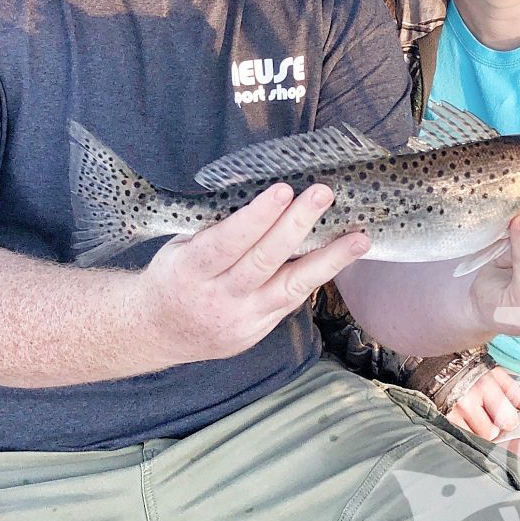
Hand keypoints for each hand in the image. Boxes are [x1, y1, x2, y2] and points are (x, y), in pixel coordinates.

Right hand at [136, 183, 369, 366]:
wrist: (159, 331)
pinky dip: (319, 275)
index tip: (283, 189)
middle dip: (296, 225)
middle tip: (323, 195)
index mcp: (191, 270)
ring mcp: (242, 319)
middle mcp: (219, 298)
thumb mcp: (179, 246)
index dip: (256, 217)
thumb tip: (258, 189)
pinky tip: (342, 256)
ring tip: (359, 238)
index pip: (227, 241)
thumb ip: (214, 226)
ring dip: (329, 260)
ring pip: (291, 287)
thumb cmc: (174, 274)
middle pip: (263, 261)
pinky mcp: (259, 331)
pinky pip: (293, 299)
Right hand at [446, 366, 519, 439]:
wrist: (438, 364)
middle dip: (493, 427)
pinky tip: (464, 422)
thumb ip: (516, 393)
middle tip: (488, 416)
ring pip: (476, 438)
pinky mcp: (441, 419)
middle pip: (491, 433)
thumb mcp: (495, 373)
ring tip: (475, 418)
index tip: (505, 416)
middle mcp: (468, 401)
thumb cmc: (471, 369)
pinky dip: (466, 433)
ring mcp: (452, 412)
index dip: (509, 421)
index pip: (508, 420)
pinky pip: (461, 437)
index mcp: (485, 386)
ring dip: (479, 432)